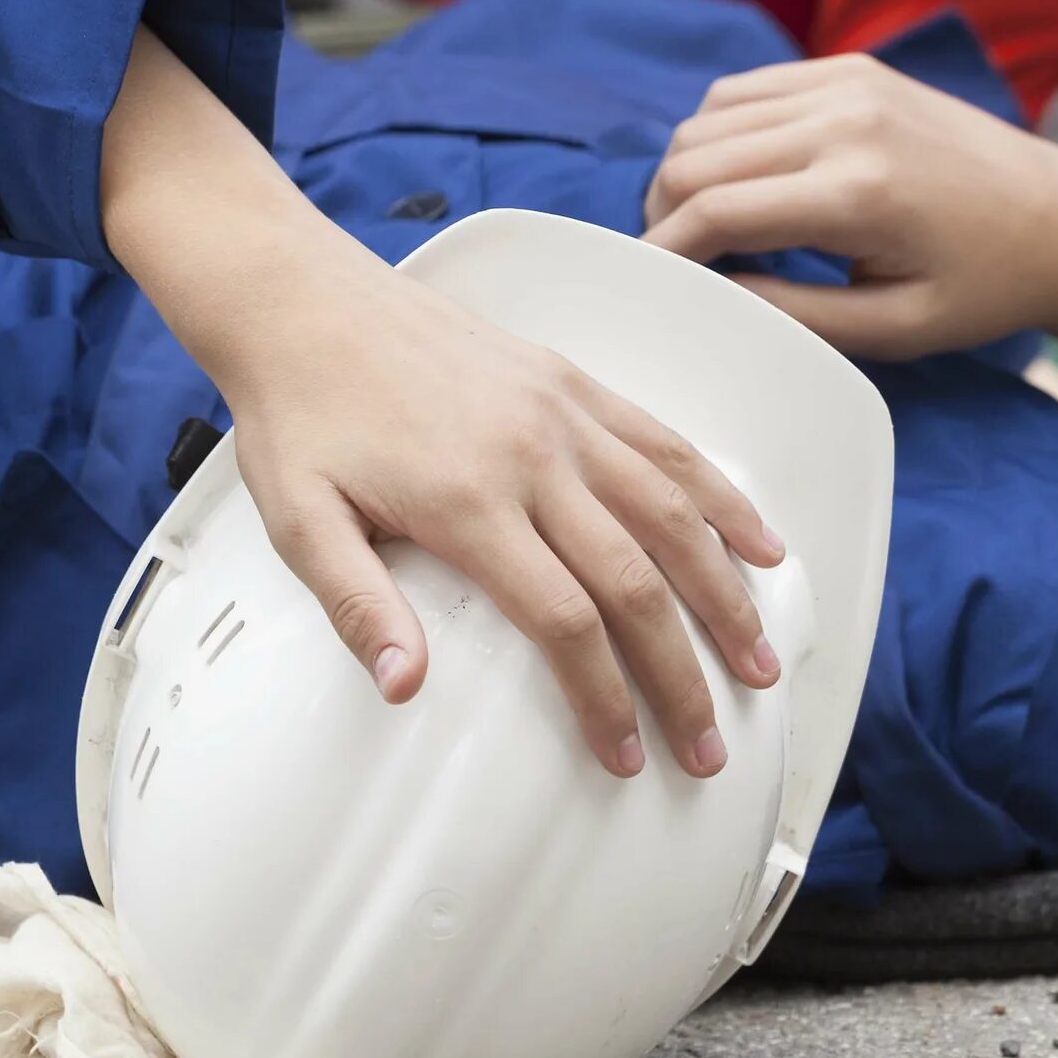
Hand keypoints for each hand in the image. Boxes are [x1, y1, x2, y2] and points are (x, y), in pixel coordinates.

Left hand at [98, 29, 783, 779]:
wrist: (306, 303)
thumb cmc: (301, 414)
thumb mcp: (298, 520)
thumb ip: (356, 606)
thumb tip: (405, 687)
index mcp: (468, 502)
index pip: (564, 621)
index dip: (605, 698)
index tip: (628, 755)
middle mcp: (533, 456)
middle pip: (636, 581)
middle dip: (682, 673)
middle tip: (709, 745)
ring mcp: (563, 414)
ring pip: (673, 511)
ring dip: (726, 592)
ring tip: (759, 656)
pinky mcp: (572, 382)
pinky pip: (667, 442)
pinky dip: (722, 495)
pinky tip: (758, 540)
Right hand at [643, 53, 1057, 358]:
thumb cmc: (984, 289)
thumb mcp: (893, 329)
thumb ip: (791, 314)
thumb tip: (708, 290)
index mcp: (856, 192)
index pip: (714, 211)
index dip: (663, 252)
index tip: (647, 286)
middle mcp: (845, 121)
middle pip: (694, 157)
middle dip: (666, 214)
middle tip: (678, 262)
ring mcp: (849, 83)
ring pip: (709, 117)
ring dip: (688, 171)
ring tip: (708, 224)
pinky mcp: (853, 68)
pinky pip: (749, 90)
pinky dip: (723, 132)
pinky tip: (745, 177)